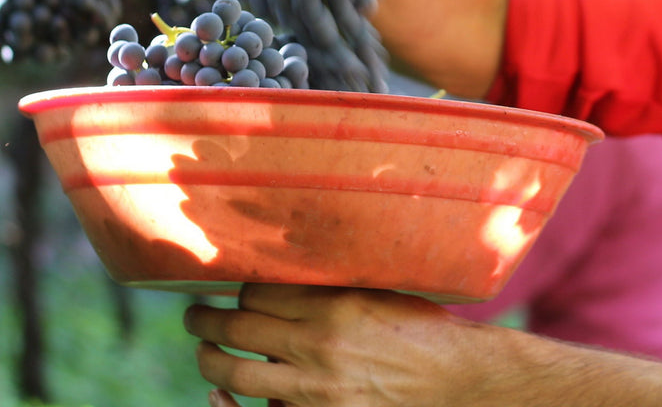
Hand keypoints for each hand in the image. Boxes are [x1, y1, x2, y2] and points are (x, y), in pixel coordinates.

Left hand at [184, 285, 482, 406]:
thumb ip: (335, 287)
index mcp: (336, 306)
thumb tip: (288, 275)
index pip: (260, 291)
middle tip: (194, 315)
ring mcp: (316, 391)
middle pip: (238, 328)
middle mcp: (319, 346)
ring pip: (237, 372)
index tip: (233, 287)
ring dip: (209, 359)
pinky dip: (230, 404)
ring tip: (203, 349)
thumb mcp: (381, 293)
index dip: (240, 288)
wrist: (458, 382)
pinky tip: (219, 394)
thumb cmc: (424, 331)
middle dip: (206, 320)